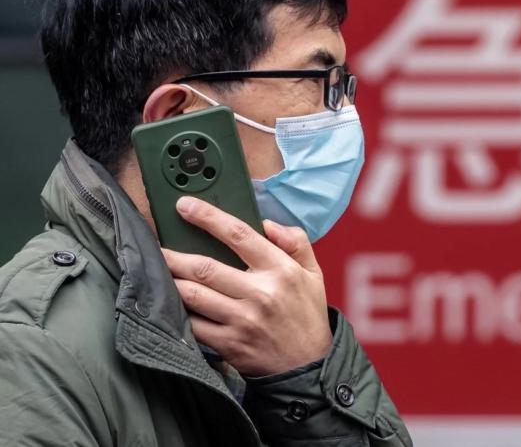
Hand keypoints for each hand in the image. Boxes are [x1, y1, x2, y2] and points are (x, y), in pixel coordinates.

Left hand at [161, 196, 331, 375]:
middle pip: (205, 268)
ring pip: (193, 295)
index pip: (239, 235)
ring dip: (170, 281)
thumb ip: (296, 241)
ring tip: (157, 271)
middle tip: (156, 246)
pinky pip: (194, 325)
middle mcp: (260, 293)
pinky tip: (169, 303)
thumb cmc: (307, 315)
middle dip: (174, 254)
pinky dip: (178, 312)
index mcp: (281, 270)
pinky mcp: (229, 344)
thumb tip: (268, 223)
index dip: (208, 217)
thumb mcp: (313, 273)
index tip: (186, 206)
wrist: (308, 365)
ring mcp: (243, 321)